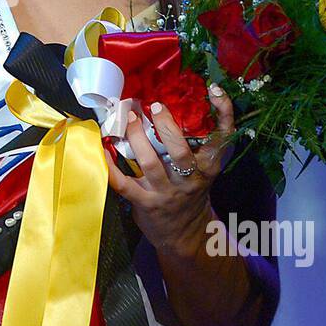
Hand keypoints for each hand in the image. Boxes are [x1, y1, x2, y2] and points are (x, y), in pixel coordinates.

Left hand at [103, 84, 236, 256]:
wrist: (185, 235)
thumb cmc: (190, 193)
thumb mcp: (202, 170)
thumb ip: (194, 145)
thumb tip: (168, 107)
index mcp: (208, 166)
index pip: (224, 136)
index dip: (223, 111)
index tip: (215, 89)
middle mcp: (190, 179)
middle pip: (181, 150)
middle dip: (166, 126)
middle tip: (154, 106)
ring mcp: (166, 192)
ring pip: (150, 163)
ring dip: (136, 138)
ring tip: (129, 119)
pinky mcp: (145, 203)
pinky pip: (124, 183)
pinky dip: (110, 166)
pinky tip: (102, 149)